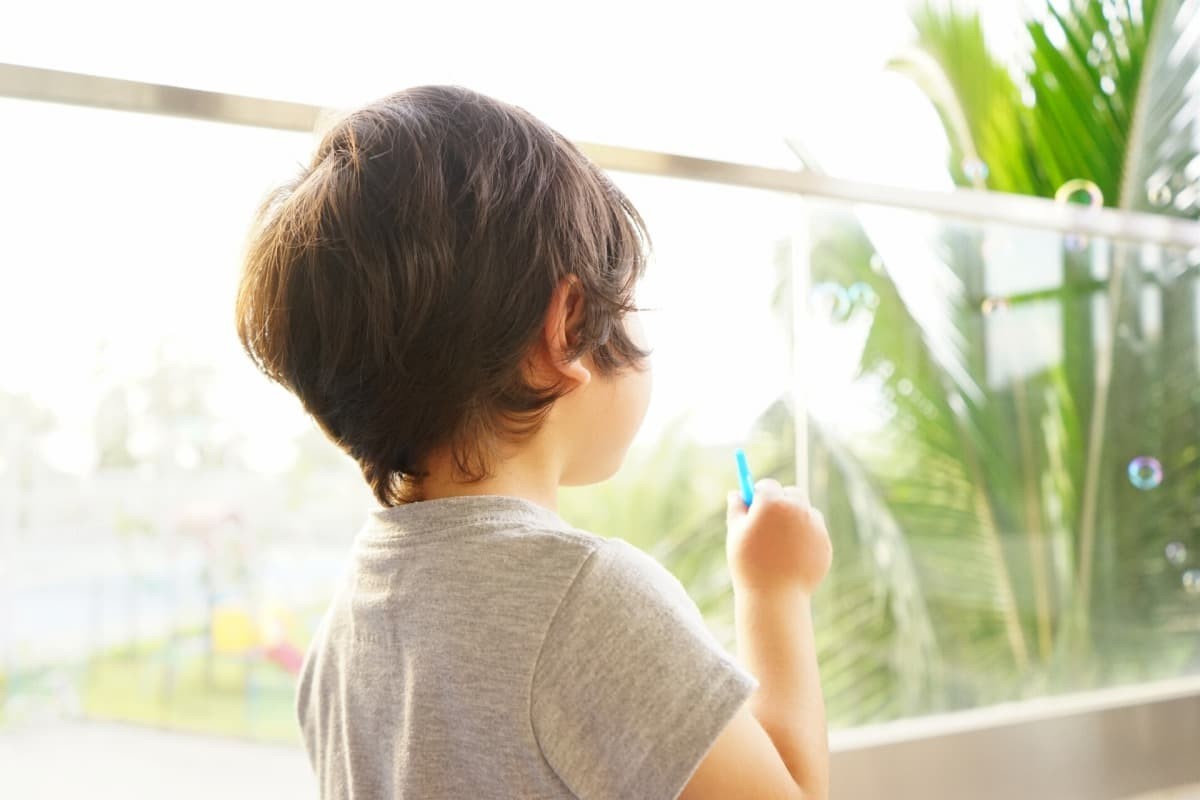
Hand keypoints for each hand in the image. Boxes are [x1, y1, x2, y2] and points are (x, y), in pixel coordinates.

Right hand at [726, 478, 831, 594]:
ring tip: (780, 541)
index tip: (754, 503)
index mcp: (772, 503)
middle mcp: (797, 509)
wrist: (775, 596)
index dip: (759, 494)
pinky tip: (792, 554)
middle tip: (769, 517)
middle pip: (792, 493)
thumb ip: (736, 509)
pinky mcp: (824, 542)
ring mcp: (814, 525)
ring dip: (796, 518)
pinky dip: (806, 537)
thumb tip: (736, 493)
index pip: (767, 485)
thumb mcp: (736, 534)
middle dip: (781, 501)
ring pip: (806, 511)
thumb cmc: (749, 564)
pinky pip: (815, 531)